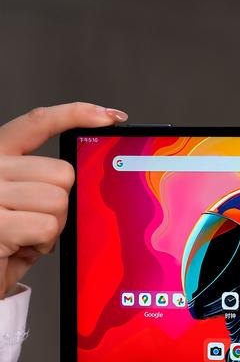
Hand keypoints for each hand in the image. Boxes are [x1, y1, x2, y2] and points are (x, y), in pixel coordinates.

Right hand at [0, 102, 127, 298]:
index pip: (36, 123)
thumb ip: (42, 182)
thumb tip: (84, 170)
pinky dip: (45, 243)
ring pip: (58, 200)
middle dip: (62, 204)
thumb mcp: (23, 206)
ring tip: (28, 236)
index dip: (75, 113)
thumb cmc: (3, 244)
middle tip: (38, 222)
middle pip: (62, 172)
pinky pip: (49, 226)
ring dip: (53, 226)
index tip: (108, 116)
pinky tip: (24, 247)